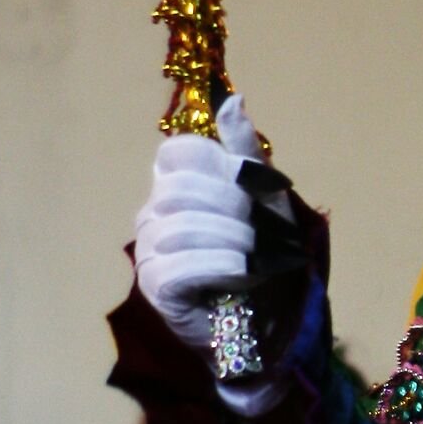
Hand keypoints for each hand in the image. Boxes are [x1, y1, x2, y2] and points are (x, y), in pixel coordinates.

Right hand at [132, 95, 269, 348]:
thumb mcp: (267, 197)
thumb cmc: (268, 257)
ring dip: (232, 240)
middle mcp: (153, 214)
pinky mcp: (155, 288)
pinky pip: (180, 264)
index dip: (219, 165)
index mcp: (175, 186)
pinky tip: (240, 274)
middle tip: (263, 232)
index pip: (178, 152)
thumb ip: (246, 151)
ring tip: (257, 258)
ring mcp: (149, 252)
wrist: (273, 323)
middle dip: (231, 206)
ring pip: (181, 226)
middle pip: (181, 189)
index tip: (252, 189)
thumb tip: (234, 100)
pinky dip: (219, 265)